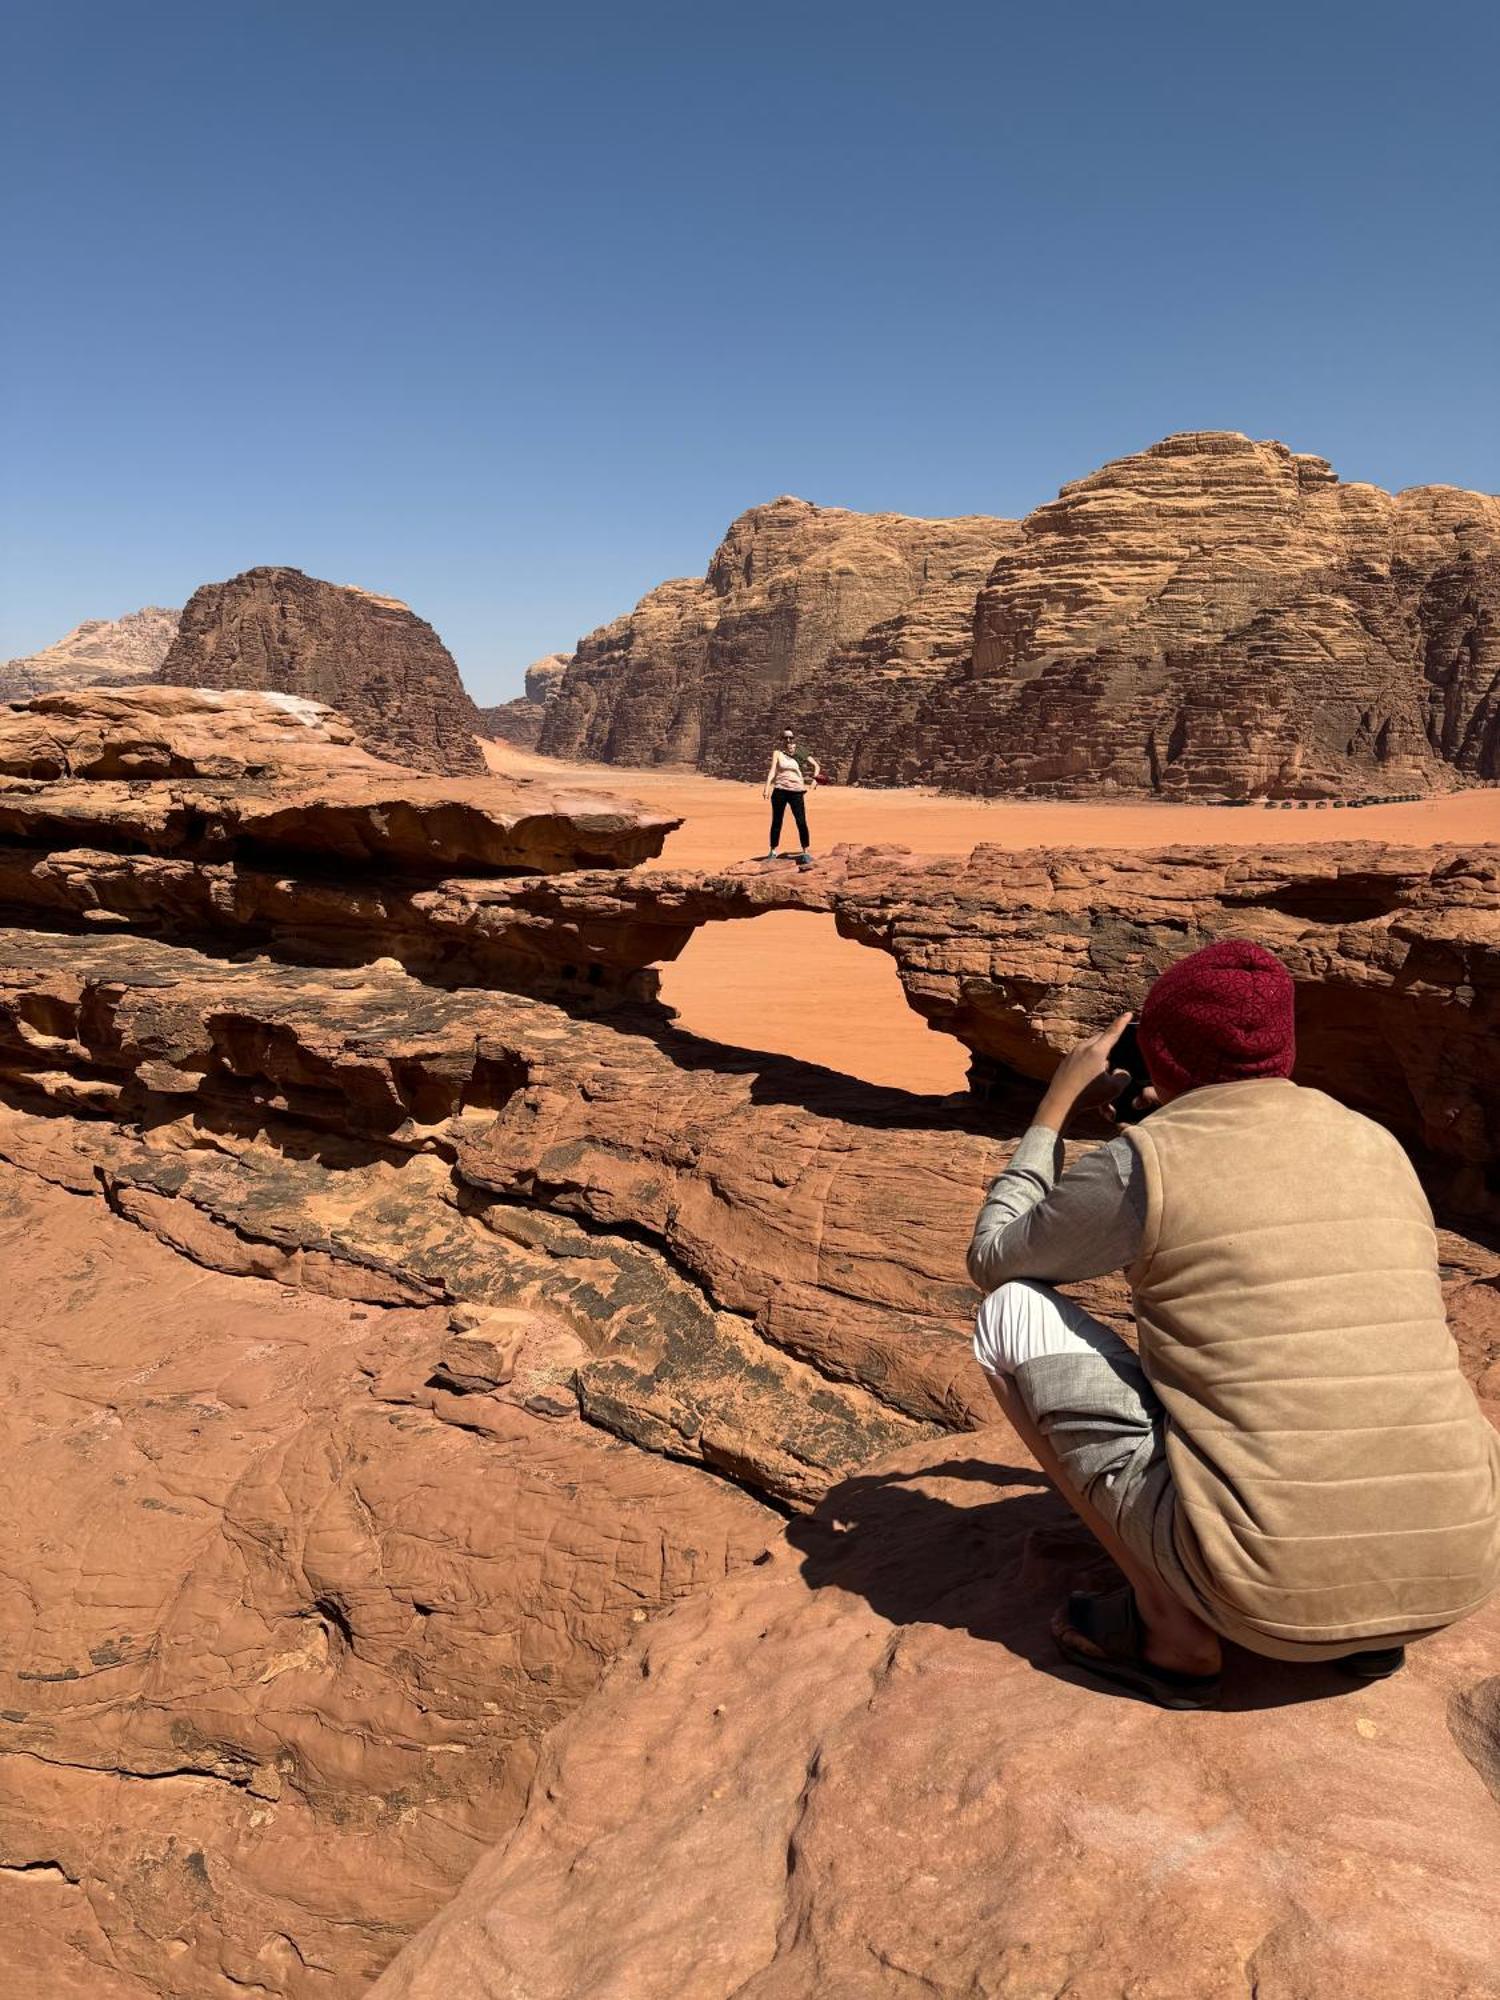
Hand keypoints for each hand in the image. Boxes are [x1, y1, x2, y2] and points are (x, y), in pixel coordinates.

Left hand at [1036, 1013, 1132, 1133]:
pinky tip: (1090, 1080)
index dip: (1122, 1022)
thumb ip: (1123, 1077)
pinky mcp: (1065, 1063)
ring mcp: (1072, 1054)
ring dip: (1099, 1058)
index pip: (1113, 1032)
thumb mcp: (1114, 1088)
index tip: (1128, 1013)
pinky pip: (1080, 1059)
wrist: (1059, 1104)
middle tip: (1116, 1053)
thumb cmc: (1087, 1096)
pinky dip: (1088, 1066)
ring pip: (1090, 1049)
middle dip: (1110, 1044)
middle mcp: (1083, 1048)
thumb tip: (1121, 1072)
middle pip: (1100, 1039)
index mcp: (1097, 1050)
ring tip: (1103, 1075)